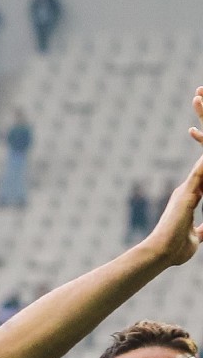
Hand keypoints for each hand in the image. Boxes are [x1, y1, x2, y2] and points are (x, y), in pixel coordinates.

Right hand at [142, 99, 202, 267]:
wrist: (159, 254)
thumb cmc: (173, 251)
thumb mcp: (194, 238)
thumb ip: (200, 230)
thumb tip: (202, 232)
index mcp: (191, 196)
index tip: (197, 133)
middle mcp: (188, 188)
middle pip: (202, 156)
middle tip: (199, 102)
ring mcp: (188, 188)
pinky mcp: (188, 192)